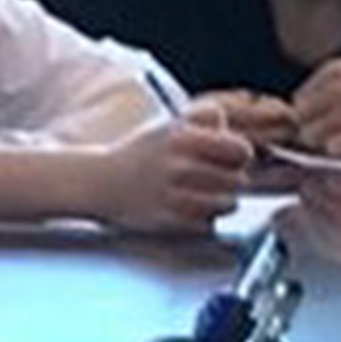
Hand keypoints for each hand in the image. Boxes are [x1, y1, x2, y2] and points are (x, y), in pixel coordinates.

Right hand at [76, 109, 267, 237]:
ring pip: (227, 205)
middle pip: (238, 181)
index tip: (229, 157)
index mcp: (182, 138)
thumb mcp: (171, 123)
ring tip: (205, 195)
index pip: (241, 150)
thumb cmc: (142, 153)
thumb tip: (231, 128)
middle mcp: (178, 166)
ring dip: (220, 202)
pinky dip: (203, 220)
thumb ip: (206, 116)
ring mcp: (171, 197)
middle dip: (232, 180)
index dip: (239, 154)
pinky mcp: (167, 222)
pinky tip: (189, 210)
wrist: (99, 182)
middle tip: (217, 178)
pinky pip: (207, 225)